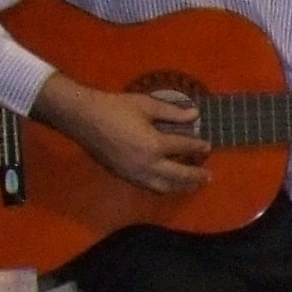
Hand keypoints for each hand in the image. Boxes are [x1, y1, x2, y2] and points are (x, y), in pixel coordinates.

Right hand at [34, 75, 207, 196]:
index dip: (198, 147)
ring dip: (181, 187)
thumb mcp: (145, 105)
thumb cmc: (114, 108)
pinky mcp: (124, 177)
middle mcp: (147, 164)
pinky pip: (149, 187)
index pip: (184, 148)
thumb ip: (172, 112)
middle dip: (195, 176)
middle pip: (179, 175)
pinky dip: (163, 187)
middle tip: (208, 176)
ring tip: (193, 185)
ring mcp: (135, 174)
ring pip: (164, 187)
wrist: (83, 118)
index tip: (208, 146)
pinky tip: (169, 184)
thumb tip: (194, 116)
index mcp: (154, 144)